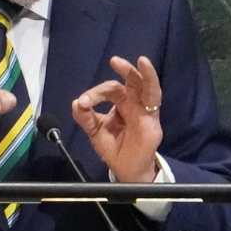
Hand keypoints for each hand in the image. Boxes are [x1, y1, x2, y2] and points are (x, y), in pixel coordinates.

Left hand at [72, 55, 163, 182]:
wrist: (126, 170)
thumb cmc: (115, 150)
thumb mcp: (95, 132)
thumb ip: (85, 118)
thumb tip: (76, 102)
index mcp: (121, 105)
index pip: (110, 90)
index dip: (96, 94)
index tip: (83, 103)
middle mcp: (134, 104)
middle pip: (130, 81)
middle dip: (124, 69)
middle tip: (113, 60)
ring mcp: (144, 110)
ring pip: (146, 85)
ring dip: (143, 72)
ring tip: (141, 60)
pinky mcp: (152, 118)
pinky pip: (154, 97)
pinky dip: (151, 82)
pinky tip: (146, 70)